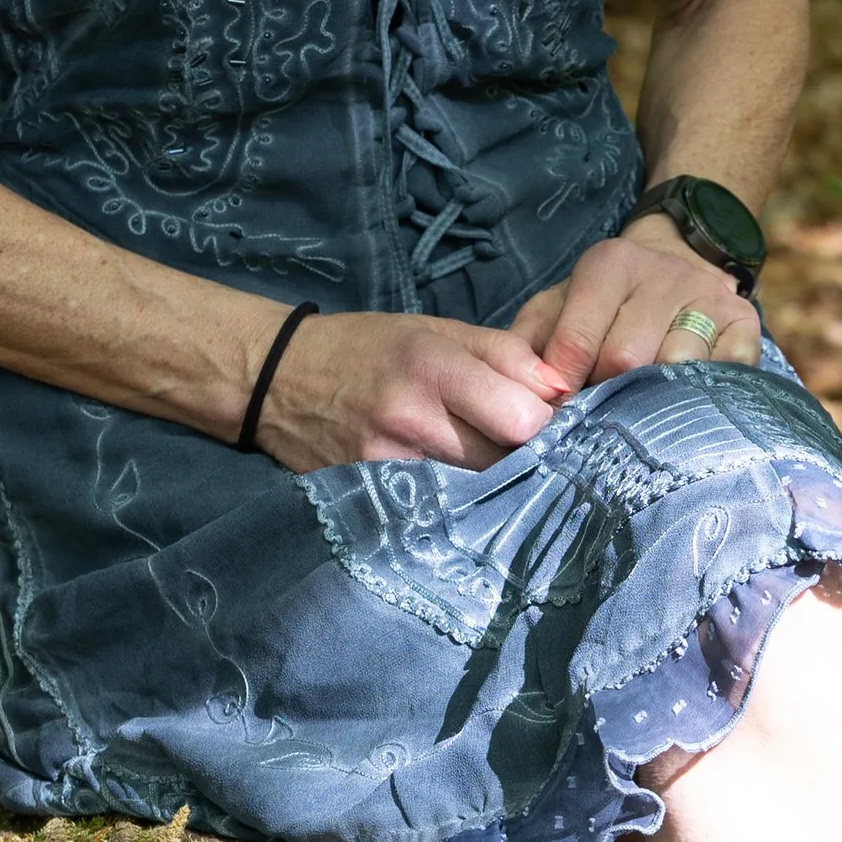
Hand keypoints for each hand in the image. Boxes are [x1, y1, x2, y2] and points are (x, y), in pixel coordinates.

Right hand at [251, 308, 572, 473]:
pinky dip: (457, 503)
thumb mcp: (436, 330)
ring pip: (477, 492)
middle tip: (525, 448)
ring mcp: (389, 466)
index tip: (547, 420)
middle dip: (527, 456)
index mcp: (433, 365)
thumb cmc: (368, 348)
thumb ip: (504, 354)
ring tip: (494, 467)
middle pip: (506, 461)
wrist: (278, 381)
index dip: (547, 422)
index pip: (524, 418)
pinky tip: (459, 491)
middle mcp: (412, 419)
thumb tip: (564, 389)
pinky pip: (438, 511)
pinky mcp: (372, 498)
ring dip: (495, 483)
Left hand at [516, 219, 761, 394]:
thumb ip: (527, 344)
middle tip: (602, 407)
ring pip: (675, 367)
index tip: (559, 411)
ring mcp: (708, 296)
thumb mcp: (555, 309)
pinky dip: (701, 394)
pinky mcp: (744, 322)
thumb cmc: (602, 305)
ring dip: (654, 398)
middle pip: (626, 358)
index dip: (564, 386)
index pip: (577, 341)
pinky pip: (723, 371)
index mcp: (609, 263)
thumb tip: (533, 393)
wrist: (674, 269)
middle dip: (607, 392)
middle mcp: (662, 272)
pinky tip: (685, 396)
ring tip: (642, 403)